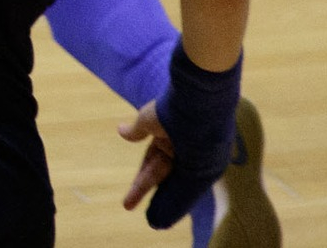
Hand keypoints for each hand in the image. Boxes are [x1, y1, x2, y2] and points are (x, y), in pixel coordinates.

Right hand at [118, 100, 216, 228]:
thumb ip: (136, 130)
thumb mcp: (147, 120)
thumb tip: (121, 131)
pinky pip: (188, 189)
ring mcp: (193, 158)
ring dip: (164, 202)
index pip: (151, 163)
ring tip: (156, 221)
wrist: (196, 104)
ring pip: (175, 185)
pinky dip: (178, 201)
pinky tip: (169, 213)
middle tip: (136, 210)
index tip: (128, 200)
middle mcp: (180, 150)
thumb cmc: (170, 108)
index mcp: (167, 138)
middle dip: (148, 193)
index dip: (140, 181)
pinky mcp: (205, 167)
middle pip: (161, 176)